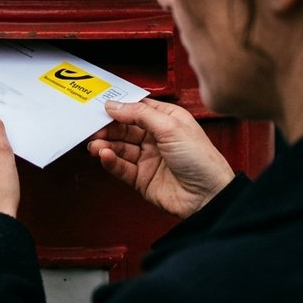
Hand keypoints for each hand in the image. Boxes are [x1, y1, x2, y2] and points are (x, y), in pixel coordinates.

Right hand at [88, 98, 234, 219]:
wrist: (208, 197)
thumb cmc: (202, 161)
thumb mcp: (171, 127)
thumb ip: (140, 114)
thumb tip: (116, 105)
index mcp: (168, 120)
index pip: (137, 109)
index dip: (119, 107)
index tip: (101, 107)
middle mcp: (157, 138)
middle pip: (125, 128)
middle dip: (108, 127)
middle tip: (94, 127)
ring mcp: (148, 158)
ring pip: (120, 147)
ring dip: (106, 144)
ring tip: (95, 143)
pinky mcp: (142, 178)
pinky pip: (121, 167)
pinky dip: (111, 160)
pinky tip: (105, 155)